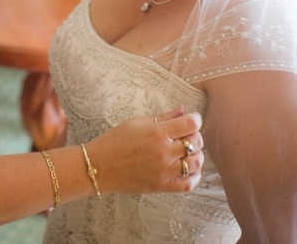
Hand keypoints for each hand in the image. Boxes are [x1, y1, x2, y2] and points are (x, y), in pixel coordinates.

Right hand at [89, 107, 203, 193]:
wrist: (100, 165)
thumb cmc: (115, 141)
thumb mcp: (137, 122)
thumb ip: (163, 117)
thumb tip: (182, 110)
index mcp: (157, 133)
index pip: (191, 124)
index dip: (195, 119)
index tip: (192, 118)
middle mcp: (164, 152)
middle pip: (196, 142)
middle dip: (195, 135)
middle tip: (186, 134)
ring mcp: (164, 171)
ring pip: (196, 162)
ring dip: (196, 155)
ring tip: (188, 151)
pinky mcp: (162, 186)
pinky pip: (188, 184)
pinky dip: (195, 177)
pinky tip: (190, 170)